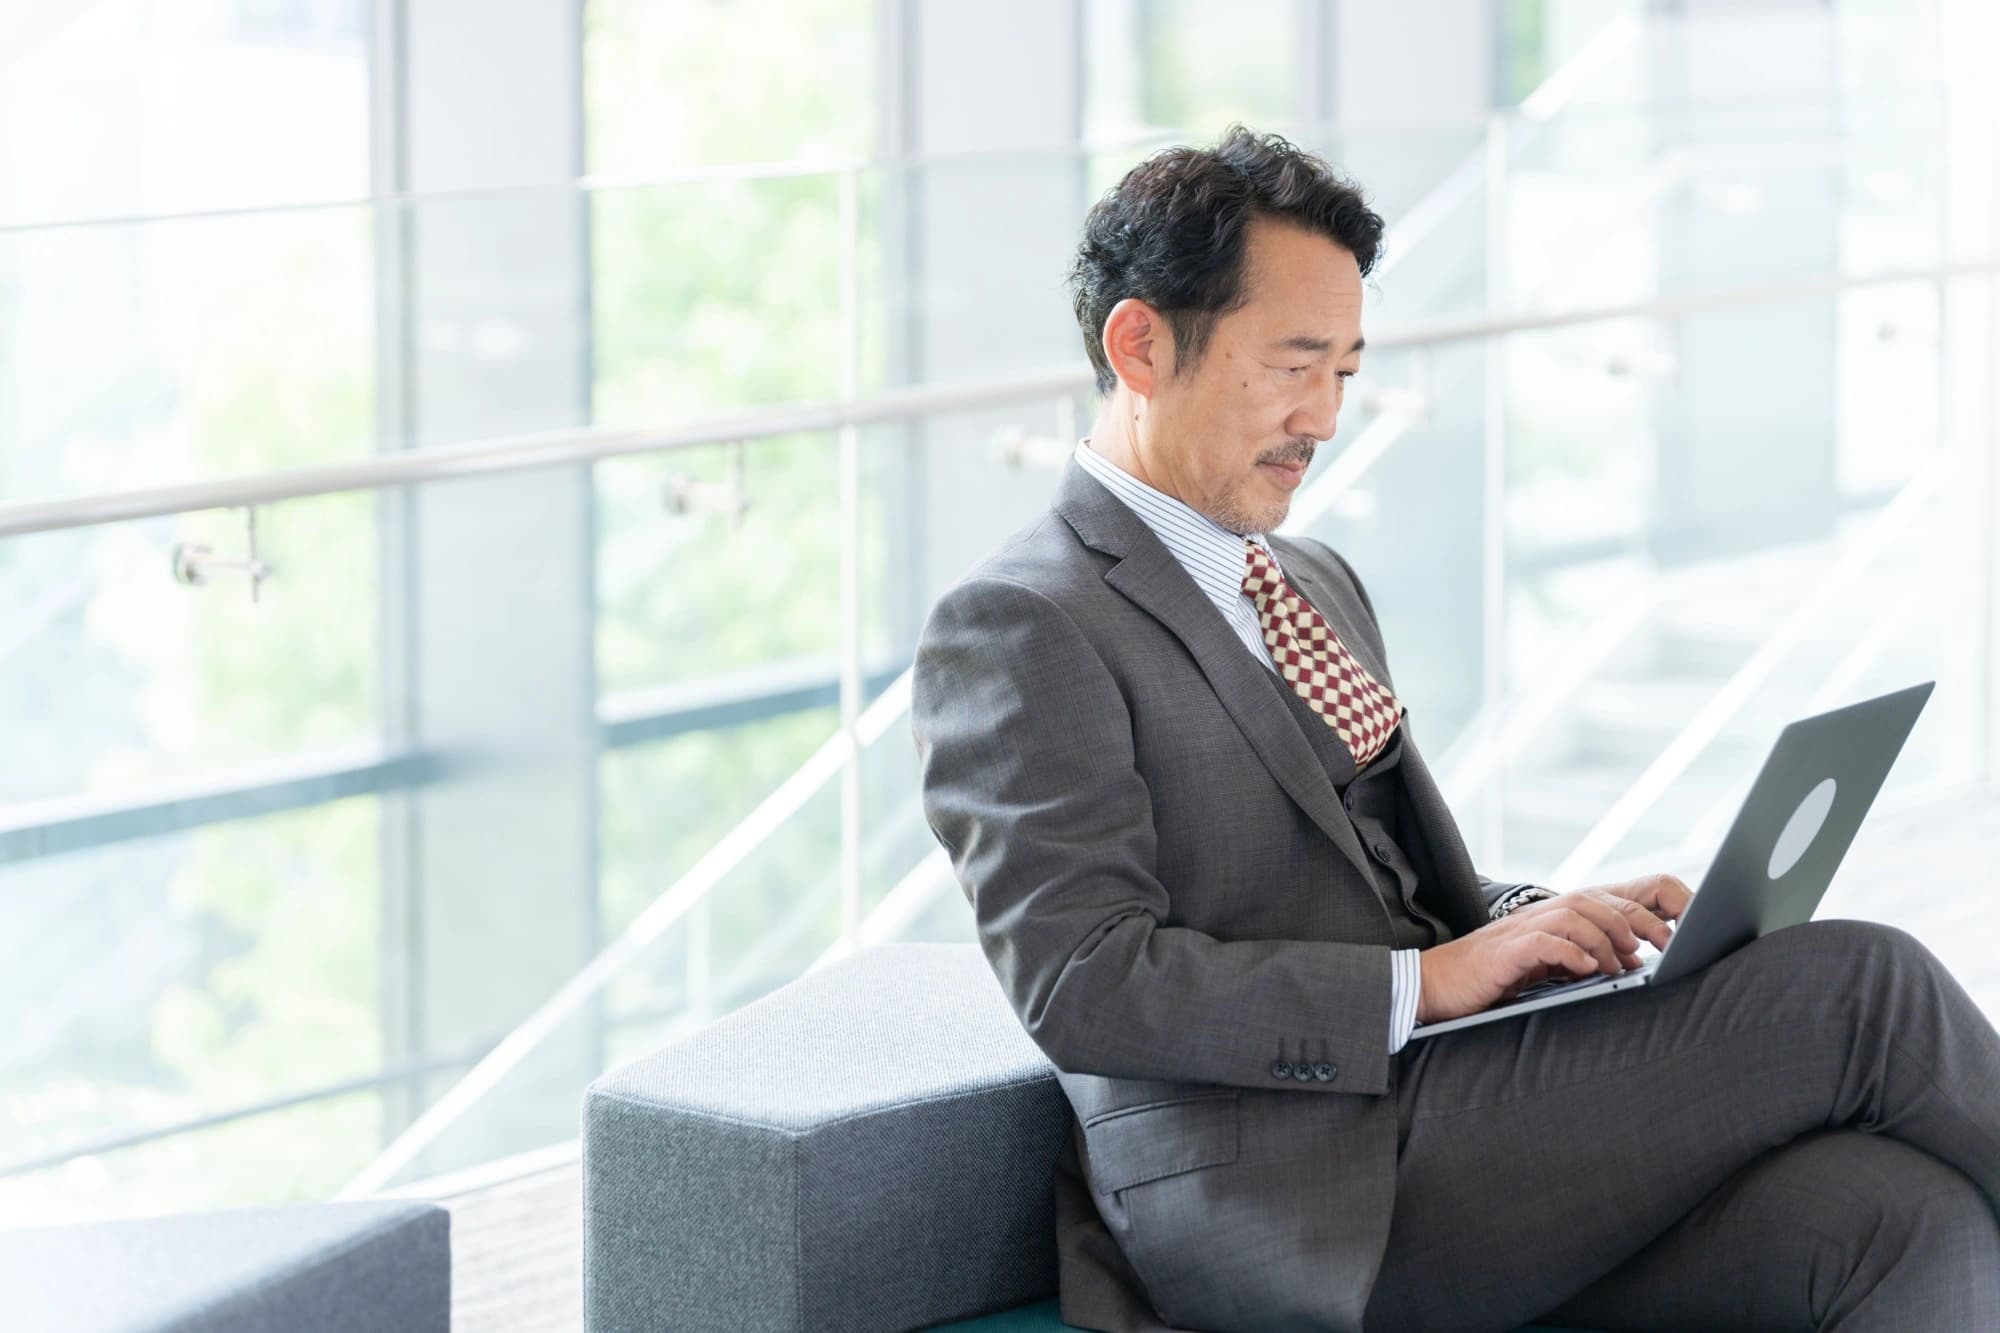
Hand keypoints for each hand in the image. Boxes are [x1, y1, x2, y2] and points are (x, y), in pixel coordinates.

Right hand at [1415, 873, 1690, 1023]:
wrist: (1439, 983)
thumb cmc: (1495, 974)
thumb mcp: (1547, 961)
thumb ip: (1583, 953)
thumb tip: (1630, 959)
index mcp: (1558, 914)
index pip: (1611, 898)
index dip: (1647, 909)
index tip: (1677, 935)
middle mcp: (1544, 913)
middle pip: (1602, 901)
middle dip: (1641, 922)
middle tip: (1665, 949)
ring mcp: (1524, 928)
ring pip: (1578, 915)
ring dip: (1606, 940)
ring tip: (1620, 967)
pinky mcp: (1507, 950)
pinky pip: (1545, 941)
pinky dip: (1571, 953)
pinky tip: (1586, 969)